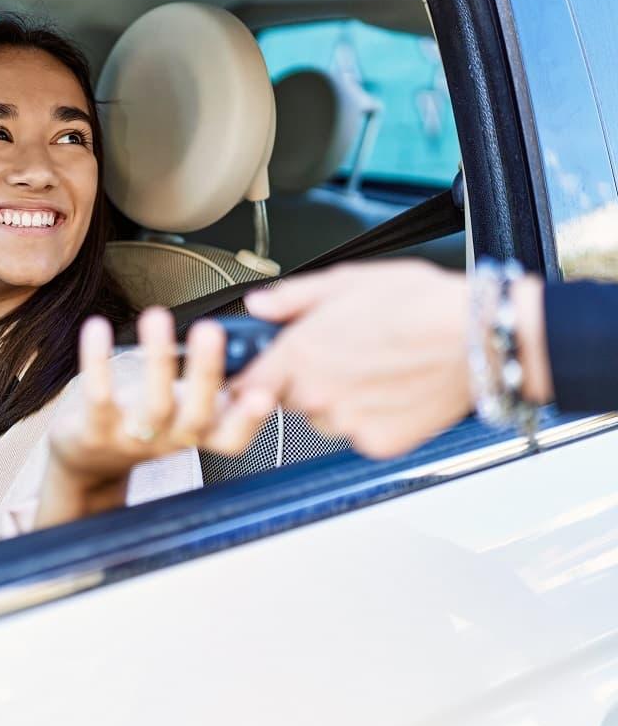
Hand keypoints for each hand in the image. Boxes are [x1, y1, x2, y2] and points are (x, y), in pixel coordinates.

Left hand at [37, 307, 274, 526]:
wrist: (91, 462)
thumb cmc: (147, 424)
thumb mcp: (186, 409)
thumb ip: (214, 385)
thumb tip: (245, 341)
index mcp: (199, 434)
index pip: (232, 438)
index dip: (249, 420)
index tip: (263, 393)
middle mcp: (171, 441)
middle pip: (195, 415)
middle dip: (205, 371)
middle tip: (210, 330)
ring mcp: (133, 439)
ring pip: (152, 405)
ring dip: (157, 358)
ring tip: (157, 317)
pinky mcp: (94, 431)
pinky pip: (99, 395)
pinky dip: (97, 360)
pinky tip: (97, 328)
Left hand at [236, 259, 478, 458]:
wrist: (479, 339)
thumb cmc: (420, 304)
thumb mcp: (348, 281)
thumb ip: (293, 297)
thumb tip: (259, 305)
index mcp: (300, 352)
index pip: (246, 383)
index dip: (252, 378)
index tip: (259, 374)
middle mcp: (316, 393)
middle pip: (286, 399)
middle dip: (303, 381)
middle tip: (344, 357)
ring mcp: (346, 422)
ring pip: (322, 419)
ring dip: (337, 402)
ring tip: (375, 371)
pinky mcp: (377, 444)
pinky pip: (359, 434)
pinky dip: (371, 419)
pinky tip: (394, 390)